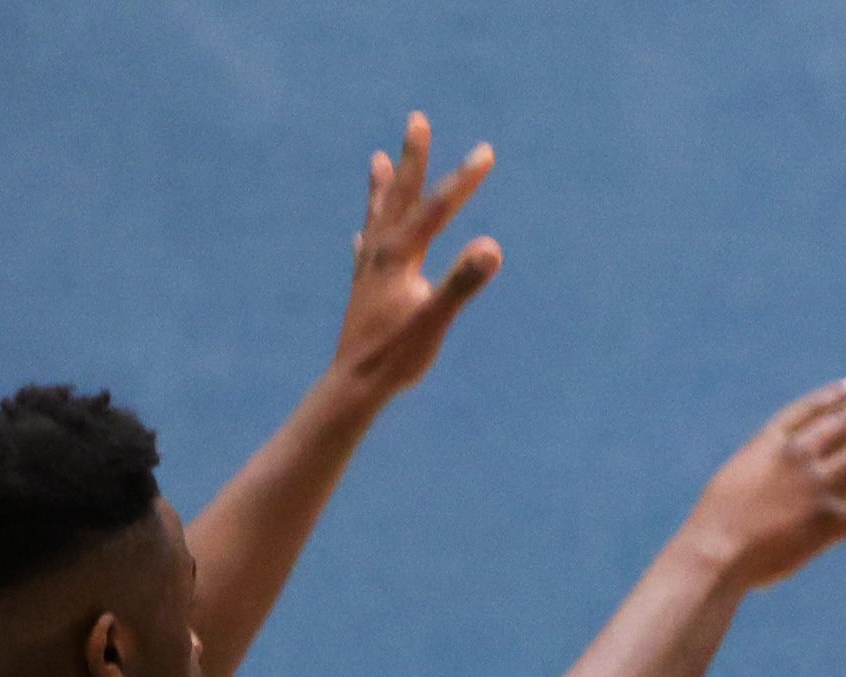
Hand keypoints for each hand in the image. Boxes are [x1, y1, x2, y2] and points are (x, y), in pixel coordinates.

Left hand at [328, 112, 499, 409]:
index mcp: (399, 256)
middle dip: (412, 158)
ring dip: (382, 188)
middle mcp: (381, 254)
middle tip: (416, 120)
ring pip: (377, 217)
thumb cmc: (396, 357)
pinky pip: (365, 252)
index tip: (487, 151)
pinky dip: (368, 236)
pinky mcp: (364, 292)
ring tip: (378, 160)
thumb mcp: (435, 320)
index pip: (437, 208)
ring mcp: (369, 272)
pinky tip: (361, 238)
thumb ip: (462, 282)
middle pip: (400, 196)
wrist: (353, 387)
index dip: (463, 180)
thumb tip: (492, 247)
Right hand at [684, 380, 845, 588]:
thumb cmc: (711, 532)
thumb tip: (761, 500)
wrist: (713, 551)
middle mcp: (799, 457)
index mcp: (769, 446)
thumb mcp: (729, 493)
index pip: (807, 413)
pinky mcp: (829, 522)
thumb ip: (753, 487)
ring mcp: (817, 486)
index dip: (833, 400)